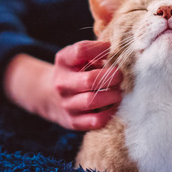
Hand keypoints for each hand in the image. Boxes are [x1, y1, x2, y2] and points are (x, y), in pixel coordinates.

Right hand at [4, 41, 122, 130]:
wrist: (50, 96)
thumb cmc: (74, 72)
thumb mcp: (77, 56)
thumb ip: (94, 51)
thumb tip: (113, 50)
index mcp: (63, 61)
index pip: (80, 51)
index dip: (99, 49)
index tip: (110, 50)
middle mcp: (62, 83)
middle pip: (90, 80)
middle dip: (112, 77)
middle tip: (120, 76)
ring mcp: (66, 104)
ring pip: (92, 101)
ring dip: (112, 96)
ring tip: (118, 92)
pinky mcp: (73, 121)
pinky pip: (95, 121)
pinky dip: (109, 113)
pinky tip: (114, 106)